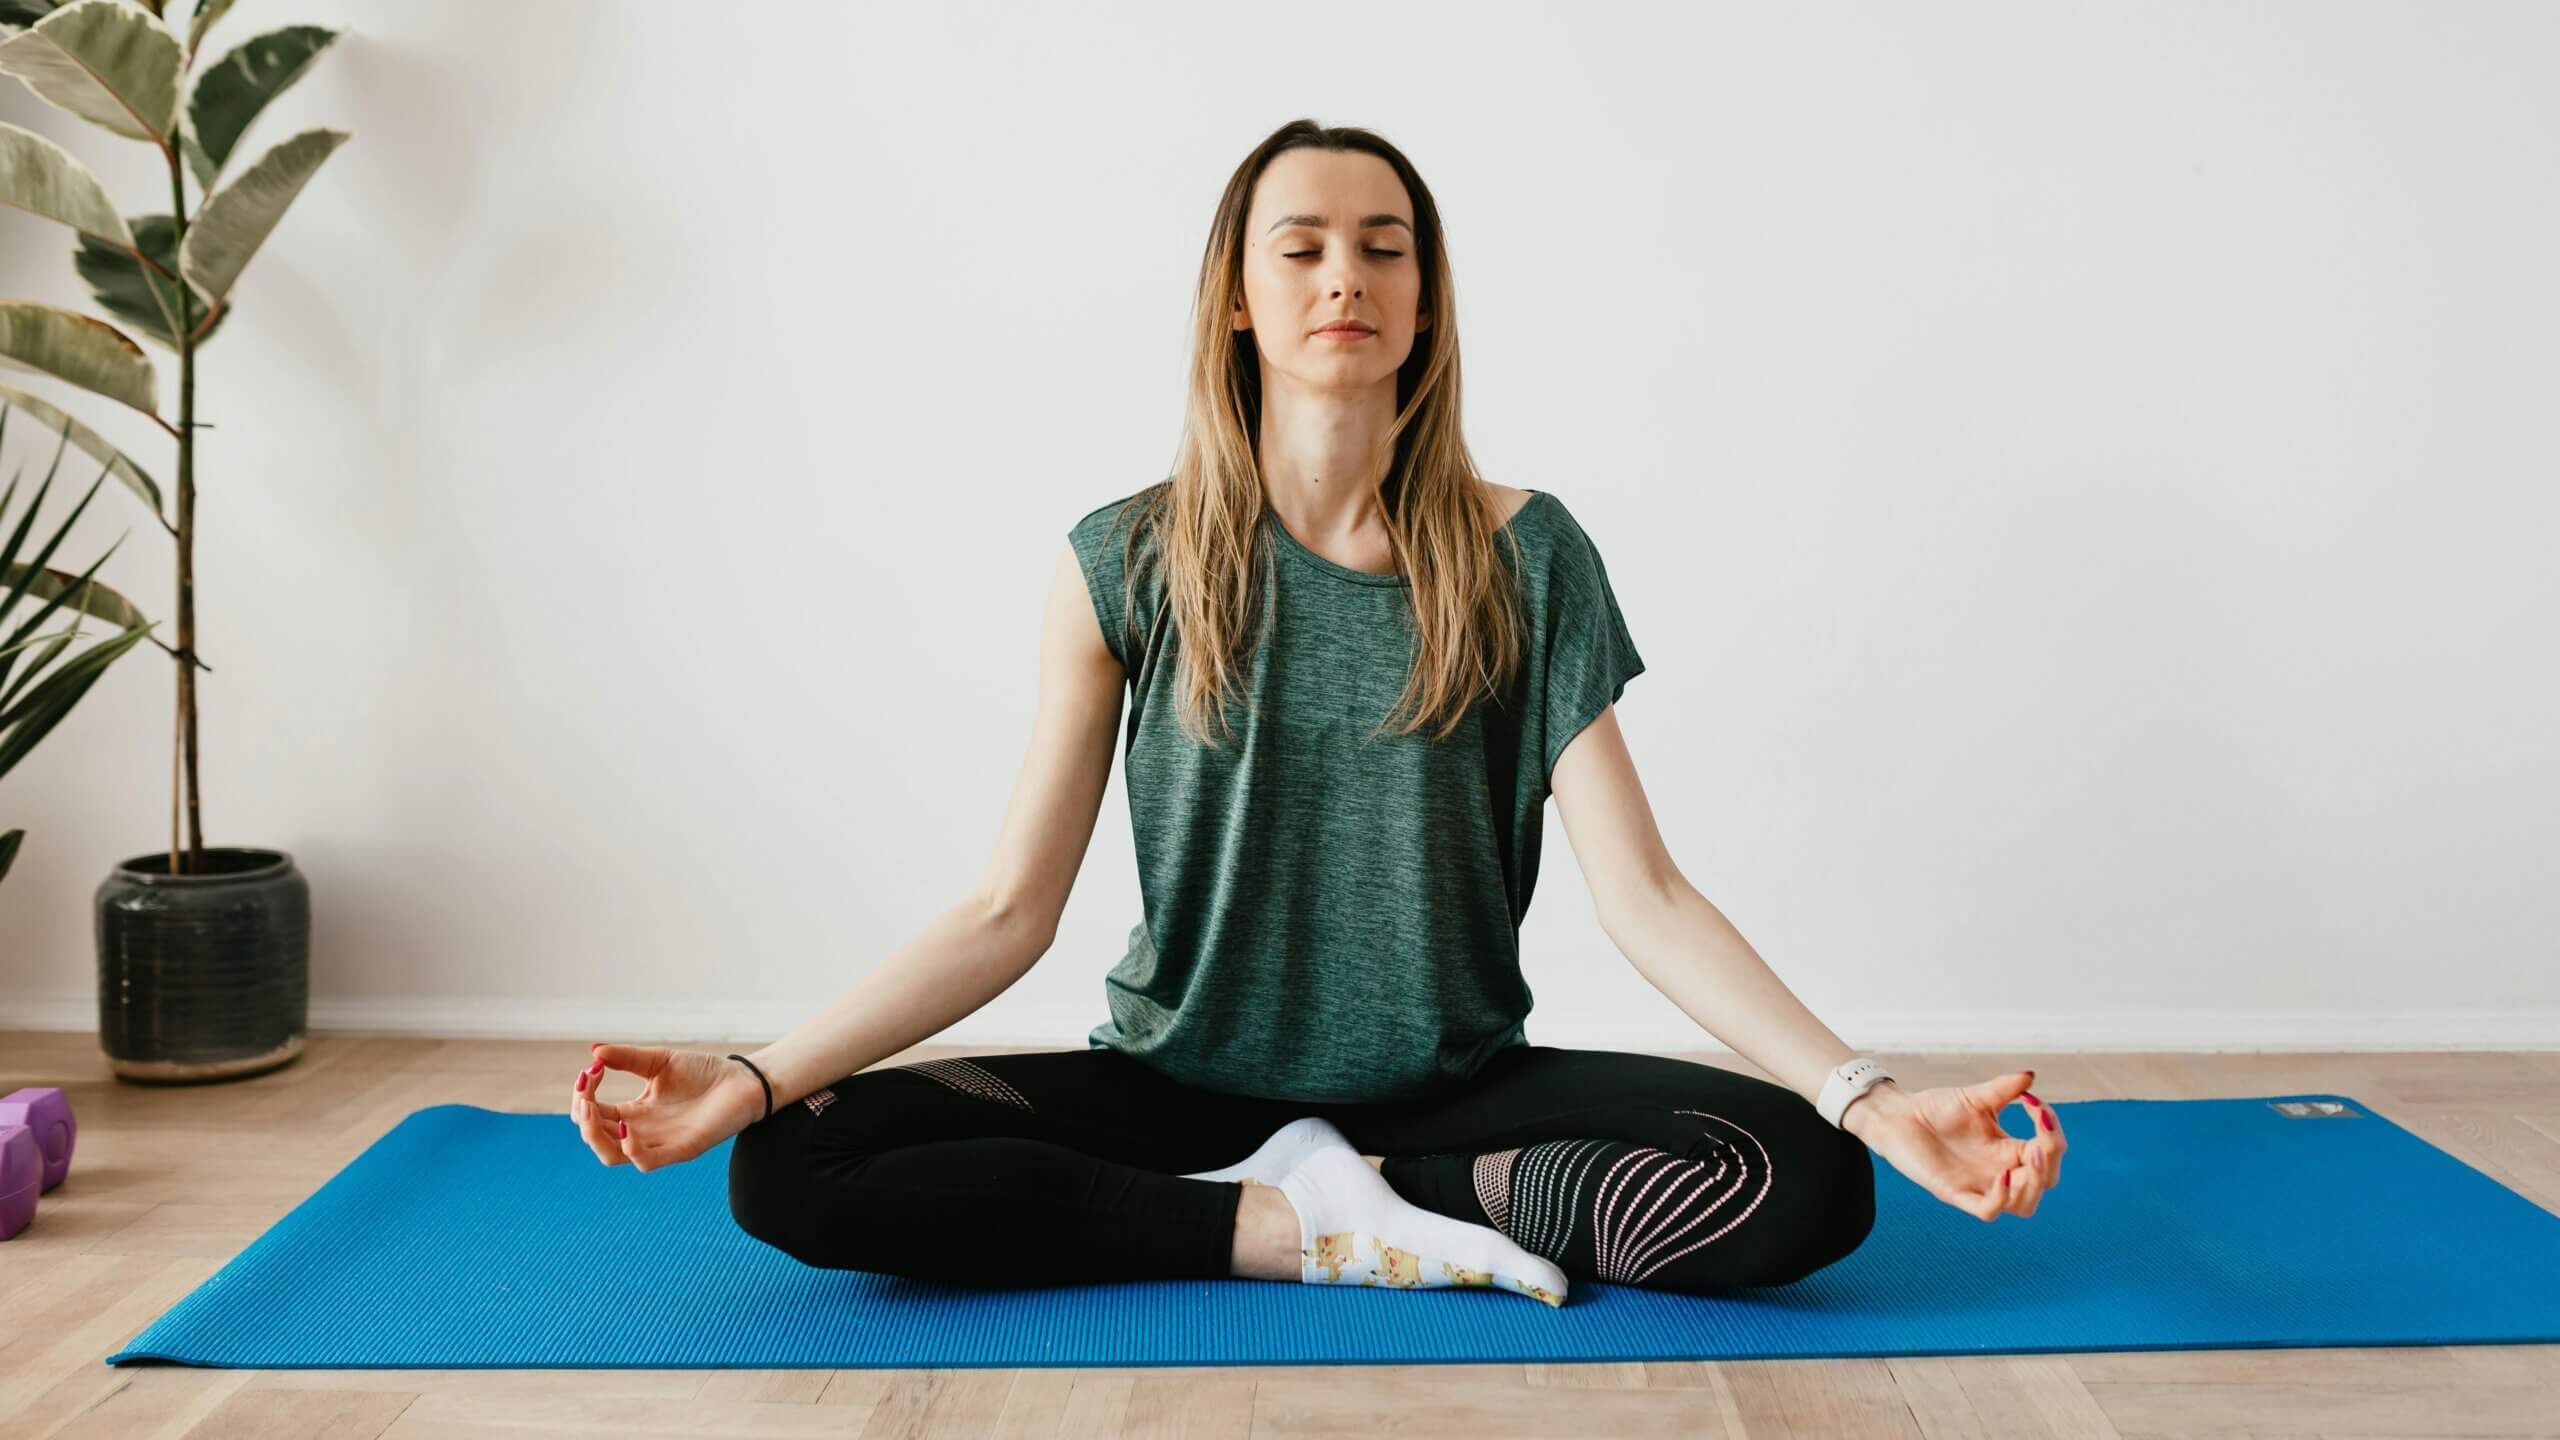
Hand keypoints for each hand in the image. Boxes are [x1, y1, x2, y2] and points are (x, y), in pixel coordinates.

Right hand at [569, 1044, 765, 1172]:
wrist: (743, 1080)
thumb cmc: (704, 1073)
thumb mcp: (660, 1061)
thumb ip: (628, 1058)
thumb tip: (594, 1051)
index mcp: (634, 1113)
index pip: (594, 1115)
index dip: (584, 1096)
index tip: (592, 1068)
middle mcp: (642, 1132)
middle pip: (596, 1138)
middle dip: (583, 1115)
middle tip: (587, 1089)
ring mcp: (660, 1143)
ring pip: (612, 1156)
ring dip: (595, 1135)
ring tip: (594, 1108)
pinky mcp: (681, 1149)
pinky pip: (647, 1162)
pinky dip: (631, 1150)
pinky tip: (627, 1128)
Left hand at [1844, 1069, 2065, 1220]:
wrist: (1898, 1115)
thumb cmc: (1936, 1108)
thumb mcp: (1975, 1097)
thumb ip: (2004, 1090)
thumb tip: (2030, 1075)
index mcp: (2009, 1149)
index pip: (2049, 1153)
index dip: (2052, 1133)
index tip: (2035, 1103)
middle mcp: (2000, 1171)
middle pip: (2044, 1181)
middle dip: (2050, 1161)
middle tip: (2042, 1137)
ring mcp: (1979, 1185)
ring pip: (2024, 1205)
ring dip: (2034, 1184)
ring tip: (2033, 1154)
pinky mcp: (1955, 1193)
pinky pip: (1988, 1210)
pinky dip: (2001, 1197)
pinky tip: (2004, 1174)